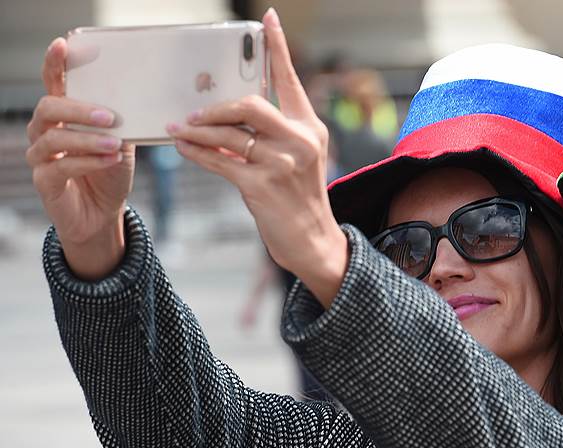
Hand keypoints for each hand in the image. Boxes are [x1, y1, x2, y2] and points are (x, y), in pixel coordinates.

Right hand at [26, 38, 135, 279]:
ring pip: (54, 137)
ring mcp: (41, 156)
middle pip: (48, 107)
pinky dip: (88, 161)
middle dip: (79, 109)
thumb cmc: (110, 172)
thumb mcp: (122, 142)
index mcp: (63, 116)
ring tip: (116, 144)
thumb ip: (123, 123)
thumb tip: (140, 100)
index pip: (54, 84)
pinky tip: (109, 160)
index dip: (55, 64)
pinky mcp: (44, 181)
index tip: (63, 45)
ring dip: (89, 139)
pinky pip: (60, 166)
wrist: (104, 212)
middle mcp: (45, 131)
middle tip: (110, 116)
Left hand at [168, 8, 346, 306]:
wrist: (311, 240)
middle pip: (250, 105)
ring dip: (198, 131)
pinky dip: (197, 152)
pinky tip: (185, 148)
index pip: (290, 79)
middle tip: (195, 112)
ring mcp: (282, 164)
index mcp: (310, 127)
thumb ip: (271, 133)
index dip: (277, 47)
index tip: (266, 18)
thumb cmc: (297, 196)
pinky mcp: (261, 186)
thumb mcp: (296, 158)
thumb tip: (228, 113)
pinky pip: (219, 161)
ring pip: (229, 134)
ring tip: (179, 129)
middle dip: (216, 106)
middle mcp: (300, 141)